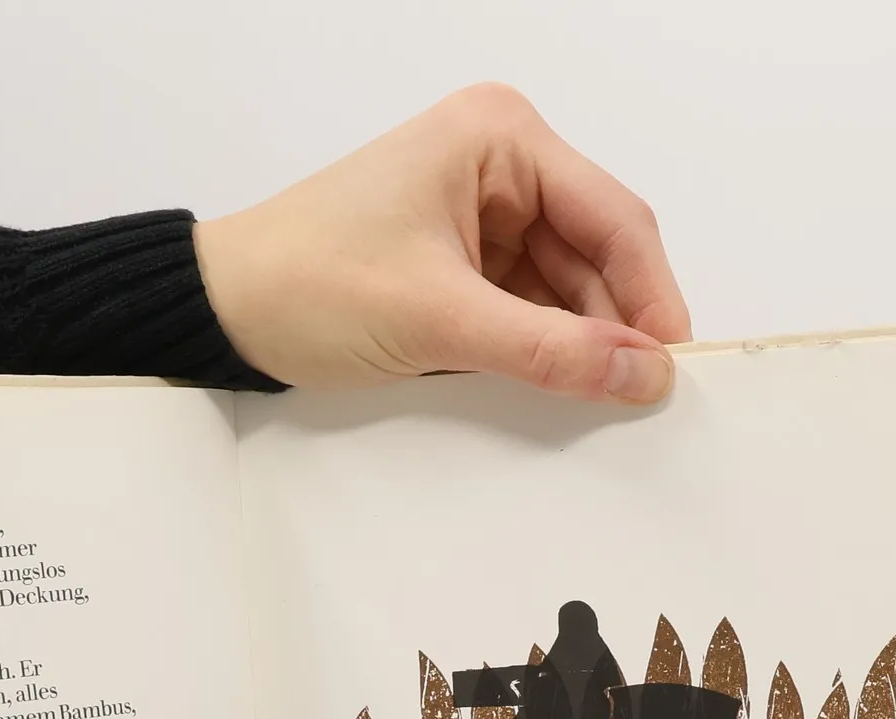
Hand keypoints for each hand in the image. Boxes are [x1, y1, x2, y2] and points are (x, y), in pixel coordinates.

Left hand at [195, 84, 689, 403]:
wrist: (223, 313)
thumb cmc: (305, 283)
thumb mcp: (438, 321)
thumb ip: (547, 351)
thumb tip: (640, 373)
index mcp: (500, 139)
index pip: (612, 217)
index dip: (650, 295)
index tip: (672, 363)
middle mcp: (498, 167)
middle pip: (595, 256)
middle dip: (613, 326)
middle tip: (636, 399)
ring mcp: (479, 219)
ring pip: (564, 292)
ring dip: (574, 345)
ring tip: (587, 403)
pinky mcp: (459, 269)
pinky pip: (526, 312)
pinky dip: (539, 352)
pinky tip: (548, 389)